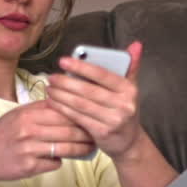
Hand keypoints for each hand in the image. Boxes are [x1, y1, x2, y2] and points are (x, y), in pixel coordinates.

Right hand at [0, 100, 95, 183]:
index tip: (92, 115)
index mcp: (27, 114)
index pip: (62, 111)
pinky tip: (61, 158)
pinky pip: (54, 163)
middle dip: (86, 133)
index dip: (80, 114)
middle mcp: (28, 130)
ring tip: (90, 147)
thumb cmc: (2, 135)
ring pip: (65, 148)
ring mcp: (29, 149)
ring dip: (81, 149)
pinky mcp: (29, 167)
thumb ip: (41, 109)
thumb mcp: (17, 115)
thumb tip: (67, 102)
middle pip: (68, 130)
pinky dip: (59, 161)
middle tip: (97, 134)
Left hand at [44, 40, 145, 160]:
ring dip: (61, 95)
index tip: (63, 61)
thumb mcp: (130, 89)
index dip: (81, 67)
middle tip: (51, 77)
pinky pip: (78, 117)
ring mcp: (113, 120)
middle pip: (88, 90)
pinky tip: (53, 103)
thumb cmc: (124, 110)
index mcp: (129, 89)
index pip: (102, 74)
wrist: (130, 142)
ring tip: (50, 88)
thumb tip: (136, 44)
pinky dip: (63, 109)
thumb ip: (131, 66)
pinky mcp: (102, 133)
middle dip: (66, 83)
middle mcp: (123, 105)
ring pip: (81, 104)